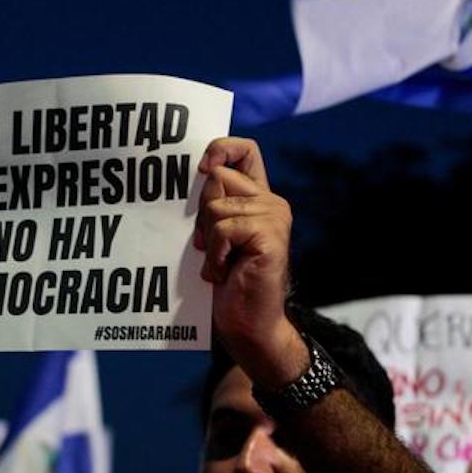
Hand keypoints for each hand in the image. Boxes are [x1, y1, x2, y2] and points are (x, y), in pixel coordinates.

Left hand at [195, 138, 303, 387]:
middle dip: (202, 213)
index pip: (245, 150)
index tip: (201, 169)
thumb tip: (197, 175)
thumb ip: (212, 205)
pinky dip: (215, 255)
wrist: (247, 324)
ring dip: (208, 242)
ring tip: (221, 266)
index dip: (221, 148)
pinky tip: (225, 273)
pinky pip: (224, 230)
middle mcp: (271, 202)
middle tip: (211, 247)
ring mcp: (275, 217)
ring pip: (216, 207)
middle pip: (218, 178)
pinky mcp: (270, 236)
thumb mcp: (215, 235)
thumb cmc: (227, 283)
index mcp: (258, 197)